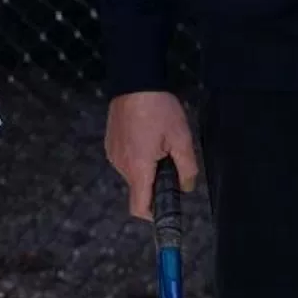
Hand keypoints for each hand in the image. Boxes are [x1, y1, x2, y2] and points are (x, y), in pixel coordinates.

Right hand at [105, 90, 198, 218]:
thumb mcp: (181, 138)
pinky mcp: (111, 143)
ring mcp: (113, 154)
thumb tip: (186, 188)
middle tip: (171, 158)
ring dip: (147, 167)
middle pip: (140, 188)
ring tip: (158, 142)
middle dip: (156, 182)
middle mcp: (121, 166)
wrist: (134, 81)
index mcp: (139, 168)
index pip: (139, 208)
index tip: (167, 211)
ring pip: (134, 173)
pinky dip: (138, 156)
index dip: (153, 216)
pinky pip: (127, 159)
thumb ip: (187, 168)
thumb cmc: (159, 109)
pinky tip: (146, 135)